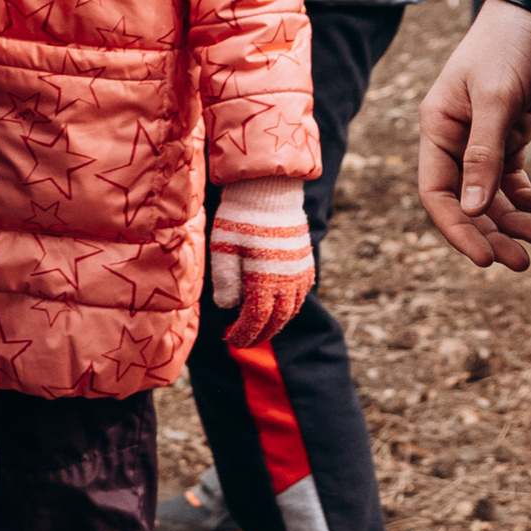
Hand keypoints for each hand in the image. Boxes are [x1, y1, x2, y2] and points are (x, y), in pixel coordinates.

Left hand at [207, 176, 315, 349]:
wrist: (270, 189)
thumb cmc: (242, 216)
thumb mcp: (224, 247)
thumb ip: (226, 280)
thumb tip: (227, 308)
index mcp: (265, 278)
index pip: (257, 319)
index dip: (245, 334)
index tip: (233, 340)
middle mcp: (288, 279)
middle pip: (277, 319)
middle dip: (260, 334)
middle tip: (244, 340)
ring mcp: (300, 271)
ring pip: (292, 309)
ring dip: (276, 322)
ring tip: (260, 328)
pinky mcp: (305, 261)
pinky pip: (302, 293)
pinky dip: (290, 306)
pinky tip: (278, 307)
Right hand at [418, 1, 530, 270]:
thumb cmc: (513, 43)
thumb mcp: (497, 97)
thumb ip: (485, 154)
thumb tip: (474, 211)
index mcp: (438, 127)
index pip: (437, 194)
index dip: (458, 231)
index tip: (485, 261)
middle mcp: (455, 136)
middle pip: (465, 201)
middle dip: (490, 234)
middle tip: (522, 262)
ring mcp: (483, 136)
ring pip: (490, 194)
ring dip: (511, 220)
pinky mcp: (511, 131)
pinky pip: (512, 177)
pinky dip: (526, 197)